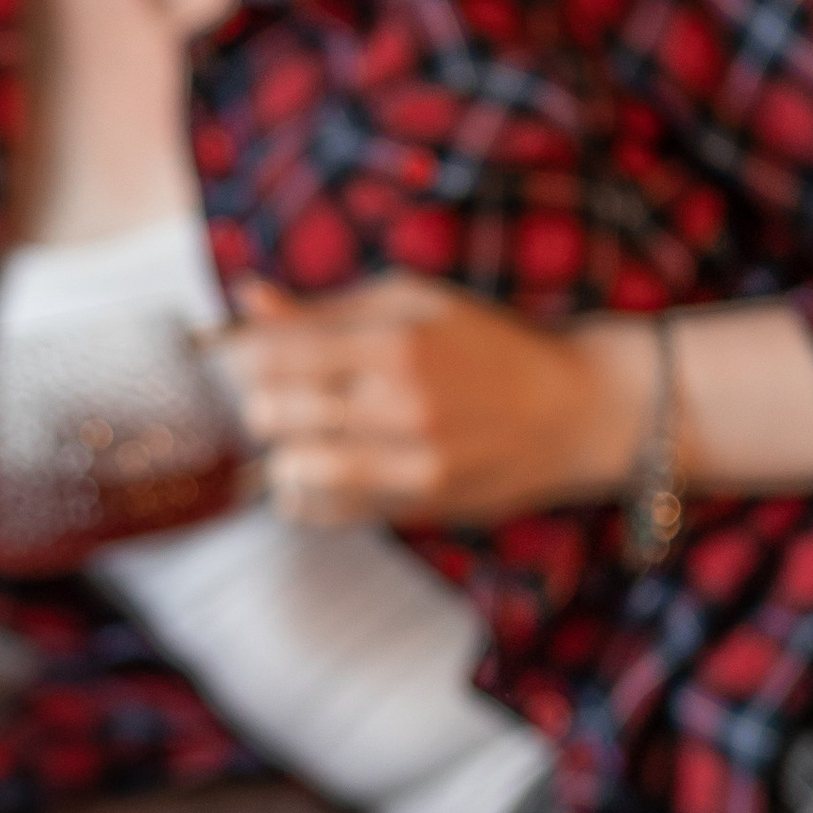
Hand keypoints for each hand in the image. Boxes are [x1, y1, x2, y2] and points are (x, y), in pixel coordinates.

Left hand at [213, 273, 641, 529]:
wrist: (573, 411)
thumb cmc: (487, 346)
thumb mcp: (413, 303)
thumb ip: (326, 309)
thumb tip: (246, 299)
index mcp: (396, 345)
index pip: (275, 354)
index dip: (239, 354)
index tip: (238, 354)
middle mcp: (402, 408)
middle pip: (272, 414)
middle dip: (259, 402)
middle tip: (277, 393)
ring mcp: (411, 466)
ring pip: (291, 471)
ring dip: (281, 451)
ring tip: (301, 434)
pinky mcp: (417, 509)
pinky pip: (325, 513)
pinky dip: (305, 492)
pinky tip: (322, 468)